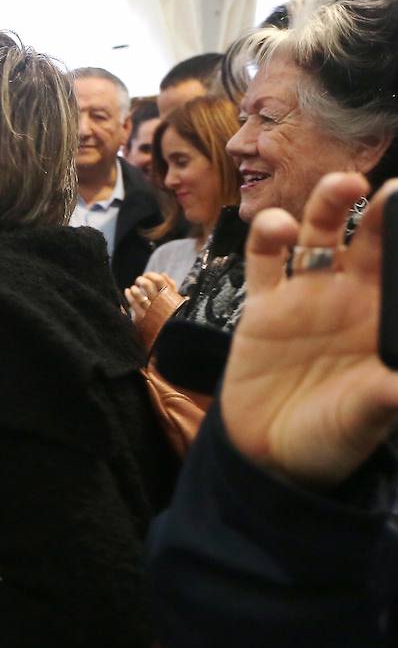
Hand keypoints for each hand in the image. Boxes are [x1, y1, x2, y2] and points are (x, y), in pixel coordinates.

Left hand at [124, 272, 180, 322]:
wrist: (170, 333)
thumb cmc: (172, 313)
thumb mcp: (176, 300)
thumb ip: (171, 287)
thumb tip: (163, 274)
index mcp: (171, 297)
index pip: (160, 281)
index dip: (152, 275)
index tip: (147, 275)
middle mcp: (161, 303)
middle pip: (148, 286)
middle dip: (141, 280)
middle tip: (139, 280)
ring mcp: (151, 311)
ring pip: (140, 296)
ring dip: (135, 289)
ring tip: (133, 288)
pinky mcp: (143, 318)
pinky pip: (134, 304)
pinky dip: (129, 296)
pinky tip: (127, 291)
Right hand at [220, 173, 397, 488]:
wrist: (270, 459)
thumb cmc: (332, 439)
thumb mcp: (374, 416)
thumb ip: (393, 391)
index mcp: (384, 319)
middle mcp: (349, 299)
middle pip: (368, 239)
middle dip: (381, 211)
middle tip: (393, 189)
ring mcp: (305, 298)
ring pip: (319, 237)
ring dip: (327, 207)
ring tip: (340, 188)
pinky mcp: (263, 306)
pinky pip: (265, 261)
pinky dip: (268, 238)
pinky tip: (275, 229)